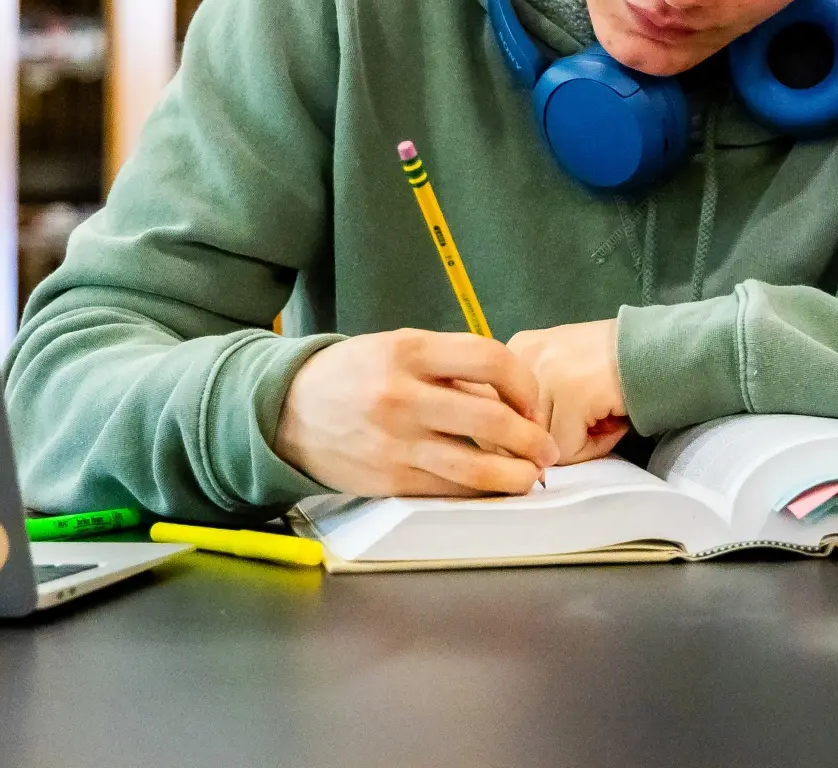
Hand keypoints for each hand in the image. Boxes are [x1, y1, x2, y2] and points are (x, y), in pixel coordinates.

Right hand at [273, 329, 558, 497]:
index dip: (525, 383)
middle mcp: (404, 394)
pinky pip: (447, 488)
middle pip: (490, 417)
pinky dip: (478, 491)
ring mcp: (396, 441)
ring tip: (532, 476)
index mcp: (411, 350)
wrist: (289, 410)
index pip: (491, 359)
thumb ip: (450, 365)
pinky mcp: (388, 479)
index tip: (534, 401)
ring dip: (515, 474)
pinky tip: (494, 489)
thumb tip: (509, 392)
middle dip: (531, 437)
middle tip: (548, 448)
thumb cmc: (354, 374)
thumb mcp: (398, 347)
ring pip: (473, 463)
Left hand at [506, 319, 627, 463]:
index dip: (526, 434)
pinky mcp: (572, 395)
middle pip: (516, 432)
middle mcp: (524, 357)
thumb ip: (535, 403)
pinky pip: (566, 449)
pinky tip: (613, 421)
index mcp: (516, 351)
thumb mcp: (560, 372)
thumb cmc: (611, 365)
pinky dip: (593, 447)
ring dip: (575, 446)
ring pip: (542, 445)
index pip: (496, 414)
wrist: (657, 348)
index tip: (557, 430)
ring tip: (603, 421)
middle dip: (553, 440)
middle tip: (590, 424)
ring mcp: (547, 375)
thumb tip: (520, 456)